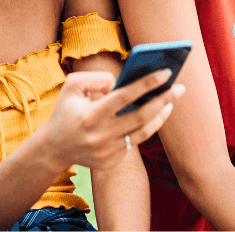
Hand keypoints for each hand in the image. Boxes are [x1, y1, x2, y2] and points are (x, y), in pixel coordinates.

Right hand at [42, 69, 184, 170]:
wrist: (53, 147)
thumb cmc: (66, 110)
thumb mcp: (72, 86)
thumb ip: (95, 78)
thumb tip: (120, 83)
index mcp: (91, 115)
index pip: (126, 96)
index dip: (147, 83)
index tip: (166, 72)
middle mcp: (101, 136)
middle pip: (141, 116)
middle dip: (164, 99)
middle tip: (180, 87)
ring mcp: (107, 153)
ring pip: (143, 133)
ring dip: (160, 115)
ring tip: (171, 101)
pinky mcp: (111, 163)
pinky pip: (133, 142)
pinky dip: (145, 127)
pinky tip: (154, 114)